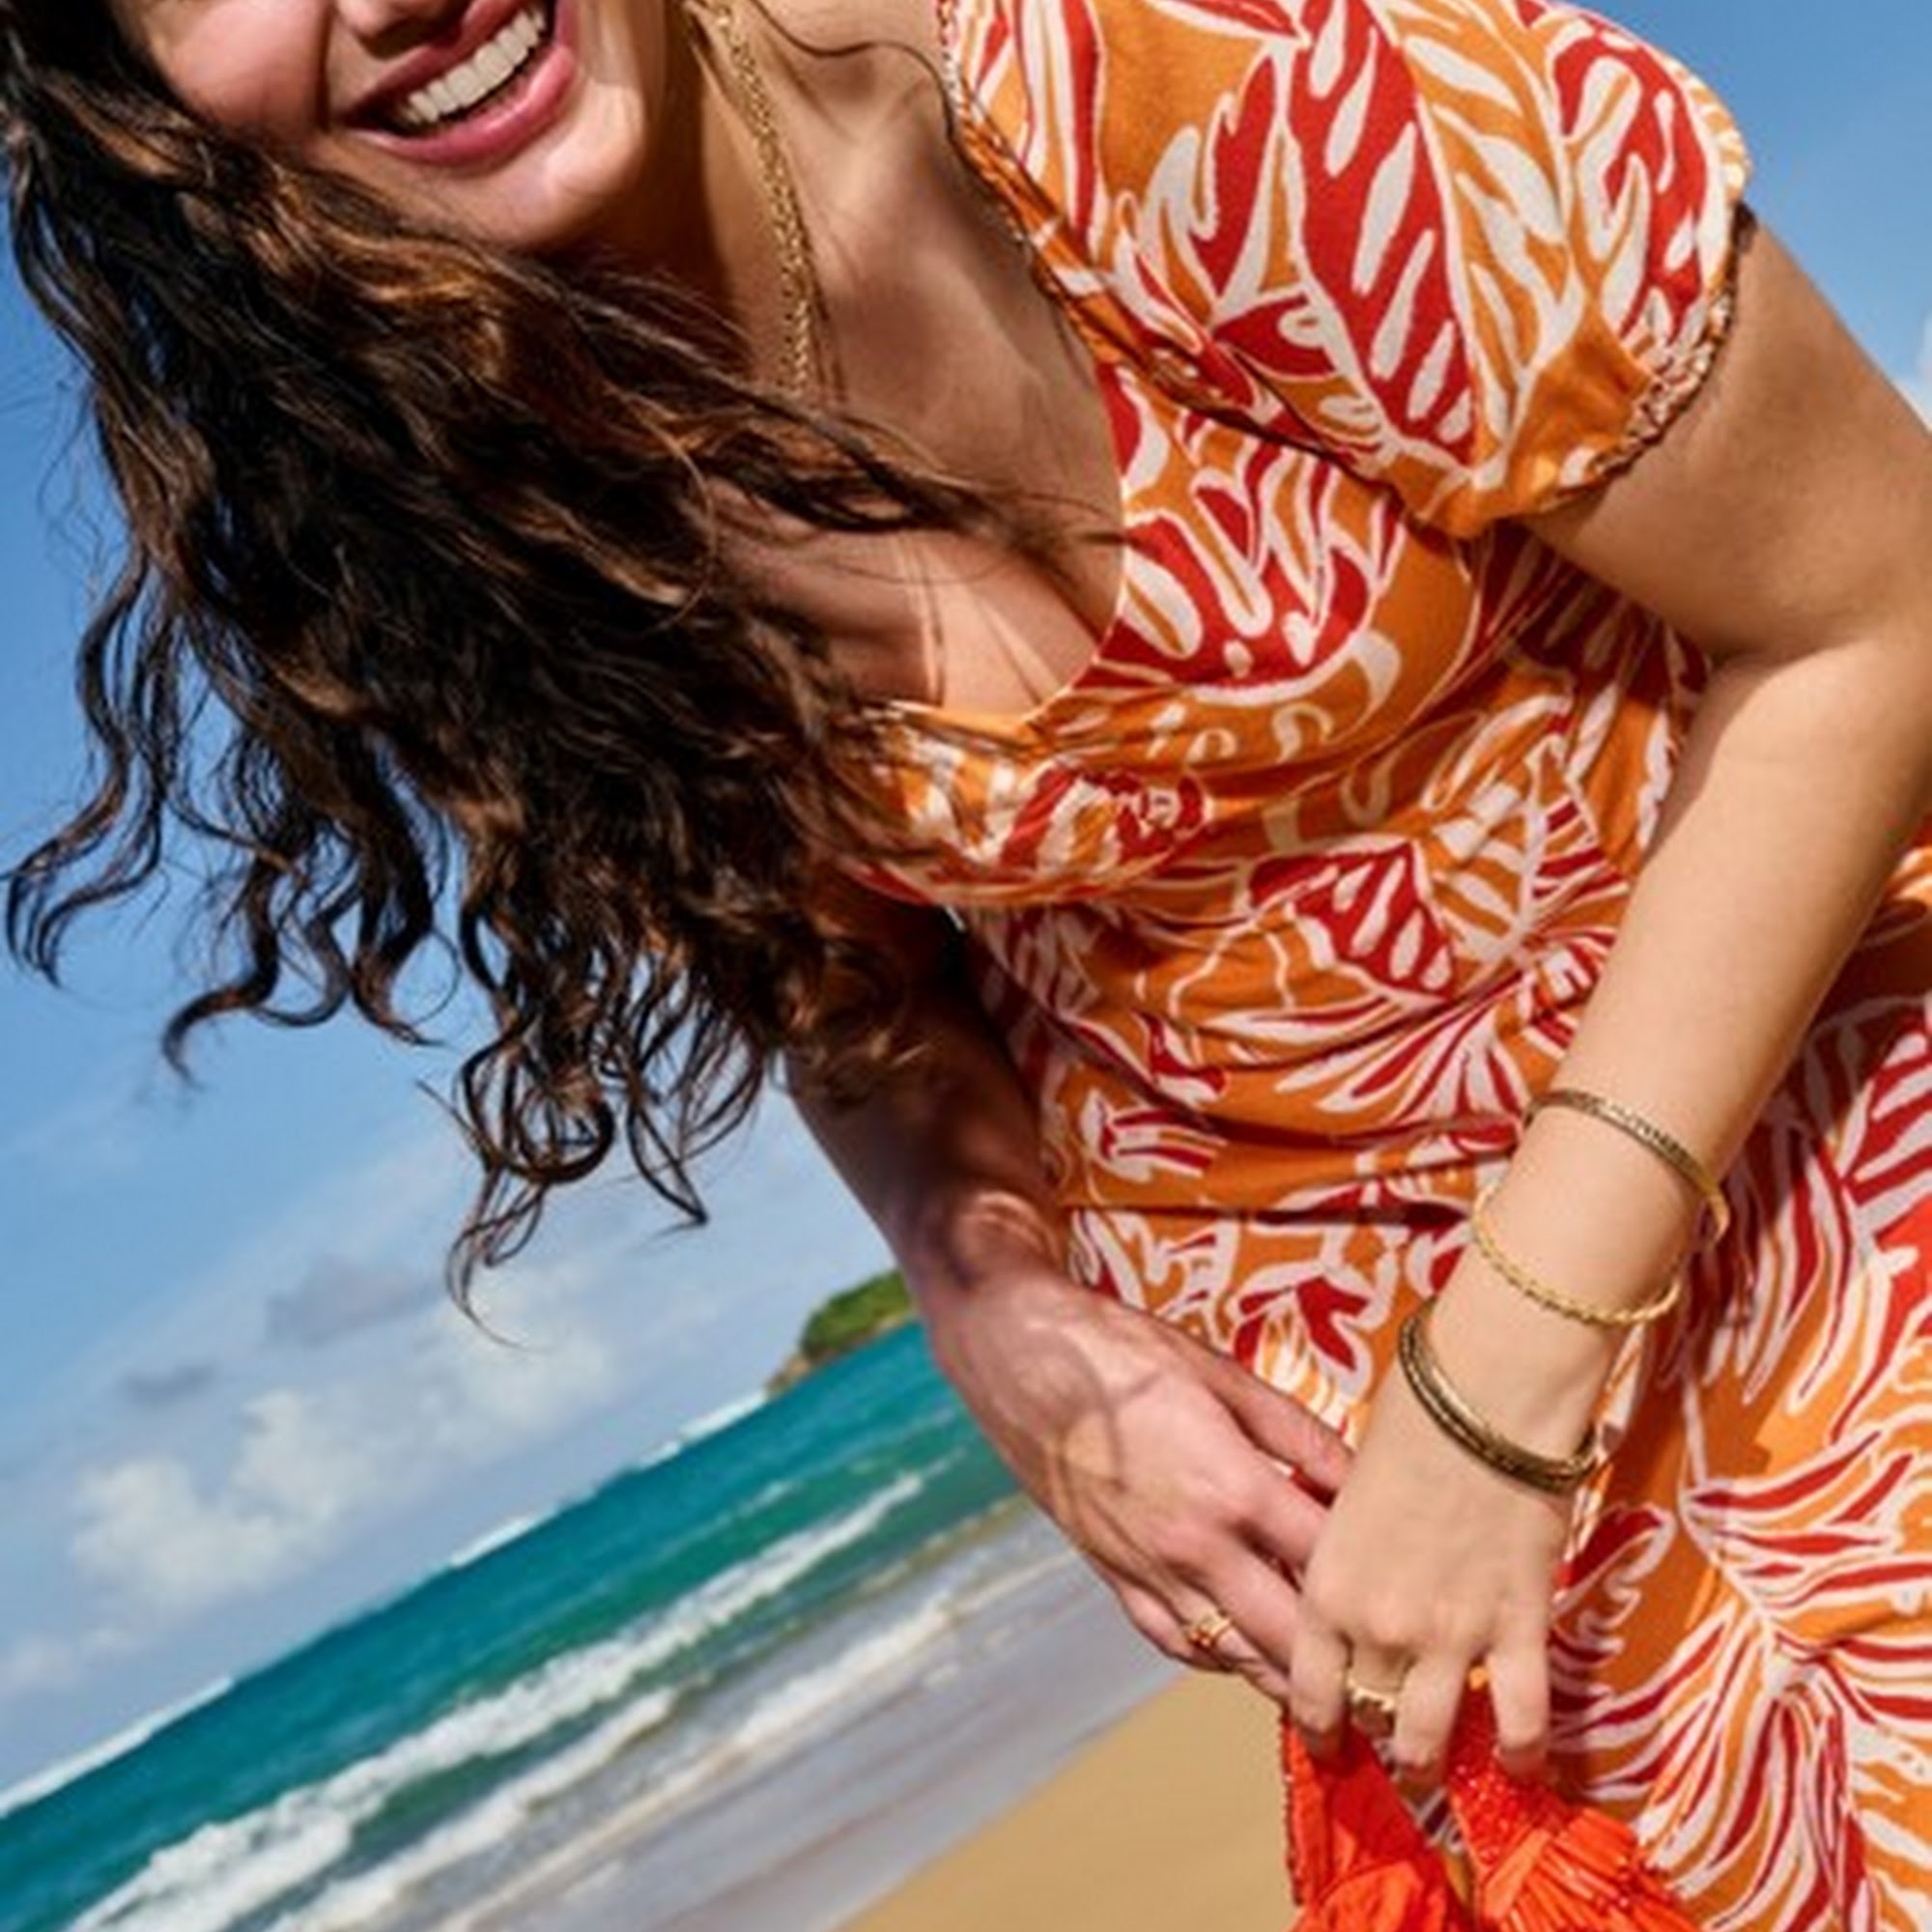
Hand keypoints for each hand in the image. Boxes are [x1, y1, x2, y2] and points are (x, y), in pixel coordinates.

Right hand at [924, 1252, 1351, 1701]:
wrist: (1020, 1360)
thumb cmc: (1123, 1355)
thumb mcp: (1223, 1375)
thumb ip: (1298, 1433)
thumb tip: (1362, 1474)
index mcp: (1230, 1487)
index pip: (1329, 1561)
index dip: (1379, 1581)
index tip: (1417, 1591)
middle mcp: (1193, 1545)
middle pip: (1293, 1636)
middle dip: (1348, 1665)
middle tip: (1394, 1677)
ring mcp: (1149, 1570)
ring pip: (1238, 1657)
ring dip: (1290, 1678)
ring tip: (1340, 1688)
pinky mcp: (1114, 1577)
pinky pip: (1179, 1644)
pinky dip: (1223, 1659)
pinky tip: (1250, 1650)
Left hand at [1288, 1342, 1576, 1784]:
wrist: (1483, 1400)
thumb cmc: (1410, 1423)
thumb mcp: (1348, 1493)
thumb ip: (1346, 1554)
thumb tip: (1348, 1585)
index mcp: (1329, 1586)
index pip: (1309, 1686)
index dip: (1319, 1724)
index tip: (1326, 1740)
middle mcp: (1380, 1624)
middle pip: (1371, 1714)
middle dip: (1378, 1736)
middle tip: (1390, 1742)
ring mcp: (1450, 1635)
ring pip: (1432, 1736)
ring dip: (1431, 1757)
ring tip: (1436, 1763)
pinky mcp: (1517, 1627)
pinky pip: (1519, 1716)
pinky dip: (1520, 1751)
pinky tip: (1520, 1765)